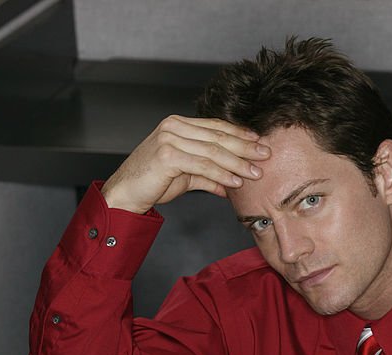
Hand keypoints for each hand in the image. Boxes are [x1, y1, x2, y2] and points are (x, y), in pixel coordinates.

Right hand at [101, 115, 270, 213]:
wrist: (125, 192)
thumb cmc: (153, 182)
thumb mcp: (186, 176)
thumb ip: (208, 176)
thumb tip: (230, 186)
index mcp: (178, 124)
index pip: (216, 126)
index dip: (240, 133)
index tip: (259, 142)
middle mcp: (173, 126)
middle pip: (218, 136)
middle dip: (245, 147)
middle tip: (266, 155)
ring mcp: (169, 138)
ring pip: (213, 151)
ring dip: (238, 163)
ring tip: (255, 173)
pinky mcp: (167, 155)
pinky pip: (203, 165)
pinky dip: (222, 175)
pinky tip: (235, 183)